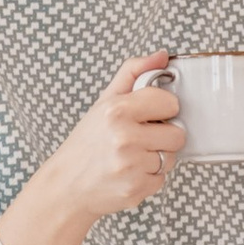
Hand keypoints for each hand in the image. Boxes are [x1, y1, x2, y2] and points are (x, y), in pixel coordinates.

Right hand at [0, 57, 183, 244]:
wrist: (65, 186)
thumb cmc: (86, 143)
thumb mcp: (104, 102)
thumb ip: (133, 73)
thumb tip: (163, 55)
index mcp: (117, 110)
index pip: (170, 103)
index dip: (163, 110)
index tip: (149, 116)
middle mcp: (124, 137)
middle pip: (177, 134)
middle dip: (162, 136)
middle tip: (139, 139)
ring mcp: (131, 165)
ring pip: (171, 157)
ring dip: (156, 158)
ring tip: (131, 157)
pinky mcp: (136, 188)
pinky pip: (163, 179)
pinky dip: (149, 178)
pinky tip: (129, 173)